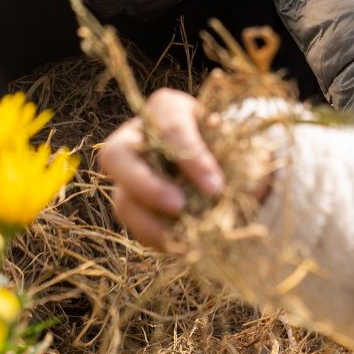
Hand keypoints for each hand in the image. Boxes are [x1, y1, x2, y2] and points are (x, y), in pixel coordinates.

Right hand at [100, 88, 225, 250]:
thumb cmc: (232, 146)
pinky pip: (133, 225)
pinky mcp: (132, 204)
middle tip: (178, 207)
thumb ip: (230, 151)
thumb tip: (215, 168)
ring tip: (184, 239)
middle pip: (117, 155)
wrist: (232, 169)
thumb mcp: (237, 141)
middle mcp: (136, 137)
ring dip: (149, 221)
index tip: (216, 187)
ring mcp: (129, 174)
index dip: (190, 158)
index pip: (168, 127)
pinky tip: (182, 245)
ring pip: (121, 197)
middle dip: (146, 185)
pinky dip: (157, 237)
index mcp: (166, 109)